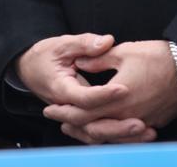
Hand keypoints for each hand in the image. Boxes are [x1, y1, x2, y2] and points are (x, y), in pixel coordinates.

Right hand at [15, 33, 133, 131]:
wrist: (30, 68)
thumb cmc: (47, 55)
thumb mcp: (63, 43)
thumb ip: (85, 43)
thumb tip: (107, 42)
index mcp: (61, 89)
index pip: (84, 98)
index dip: (104, 95)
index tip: (124, 88)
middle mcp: (67, 108)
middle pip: (93, 125)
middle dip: (118, 126)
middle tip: (141, 122)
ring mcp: (74, 117)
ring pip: (97, 134)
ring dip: (121, 135)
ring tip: (146, 132)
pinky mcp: (81, 119)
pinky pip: (99, 132)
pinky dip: (117, 135)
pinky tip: (137, 135)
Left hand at [44, 39, 176, 143]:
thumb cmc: (157, 57)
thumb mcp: (124, 51)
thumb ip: (99, 58)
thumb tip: (80, 63)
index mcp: (115, 99)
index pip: (82, 112)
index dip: (64, 111)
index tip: (50, 108)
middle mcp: (125, 116)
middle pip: (92, 129)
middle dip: (73, 126)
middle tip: (59, 123)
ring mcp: (140, 122)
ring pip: (109, 136)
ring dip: (91, 132)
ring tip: (78, 129)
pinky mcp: (153, 123)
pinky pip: (126, 135)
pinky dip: (112, 133)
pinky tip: (107, 128)